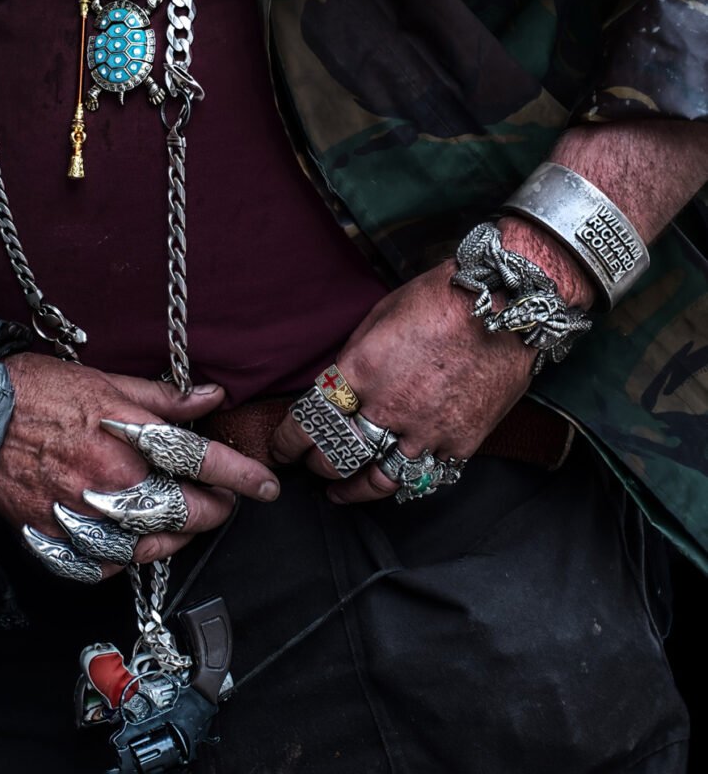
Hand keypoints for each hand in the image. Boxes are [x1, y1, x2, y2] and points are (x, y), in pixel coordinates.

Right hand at [0, 353, 279, 576]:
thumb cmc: (39, 390)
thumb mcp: (107, 380)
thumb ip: (164, 397)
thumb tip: (211, 397)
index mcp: (126, 437)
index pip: (201, 461)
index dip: (242, 475)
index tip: (265, 486)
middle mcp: (108, 482)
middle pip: (184, 513)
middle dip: (215, 511)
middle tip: (222, 502)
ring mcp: (81, 515)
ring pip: (149, 547)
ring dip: (177, 536)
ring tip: (183, 520)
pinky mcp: (54, 538)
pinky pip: (104, 565)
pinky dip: (127, 556)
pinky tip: (134, 538)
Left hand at [272, 257, 540, 503]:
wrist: (507, 304)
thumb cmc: (441, 298)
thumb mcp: (380, 316)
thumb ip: (354, 357)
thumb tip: (338, 385)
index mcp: (361, 371)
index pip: (309, 422)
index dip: (289, 442)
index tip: (283, 448)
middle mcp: (389, 407)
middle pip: (336, 457)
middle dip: (316, 465)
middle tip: (311, 465)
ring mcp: (426, 431)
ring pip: (378, 480)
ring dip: (353, 490)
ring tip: (341, 492)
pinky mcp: (461, 443)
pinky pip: (425, 476)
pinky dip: (406, 480)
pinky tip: (393, 479)